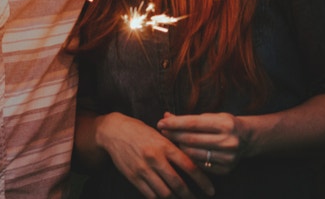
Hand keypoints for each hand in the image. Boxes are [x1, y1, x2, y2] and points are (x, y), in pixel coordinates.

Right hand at [95, 112, 214, 198]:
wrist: (114, 131)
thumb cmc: (141, 132)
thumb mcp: (160, 135)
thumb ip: (176, 147)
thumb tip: (196, 162)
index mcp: (165, 146)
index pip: (189, 166)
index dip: (202, 181)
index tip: (210, 190)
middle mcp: (155, 158)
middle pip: (178, 183)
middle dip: (190, 195)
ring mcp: (143, 169)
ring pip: (164, 192)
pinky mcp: (133, 177)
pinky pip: (150, 194)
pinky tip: (166, 198)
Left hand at [156, 111, 245, 175]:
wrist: (246, 139)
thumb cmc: (223, 124)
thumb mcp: (210, 117)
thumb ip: (188, 118)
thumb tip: (166, 116)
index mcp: (225, 124)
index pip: (193, 124)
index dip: (174, 123)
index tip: (161, 122)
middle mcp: (228, 141)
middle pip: (191, 139)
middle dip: (173, 135)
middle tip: (162, 131)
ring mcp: (228, 157)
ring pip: (193, 153)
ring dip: (179, 147)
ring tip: (172, 141)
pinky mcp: (226, 169)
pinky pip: (200, 165)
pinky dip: (189, 158)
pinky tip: (184, 151)